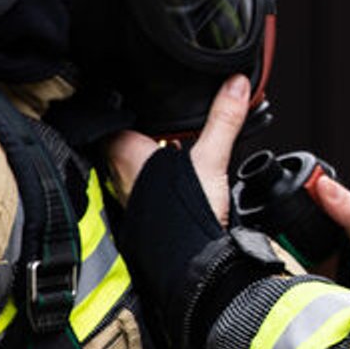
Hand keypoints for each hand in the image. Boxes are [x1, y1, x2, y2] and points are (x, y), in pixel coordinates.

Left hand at [109, 75, 251, 225]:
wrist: (190, 263)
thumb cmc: (185, 217)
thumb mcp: (211, 158)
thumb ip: (224, 119)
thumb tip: (235, 85)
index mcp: (124, 150)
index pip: (114, 116)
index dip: (127, 104)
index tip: (139, 93)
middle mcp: (119, 171)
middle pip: (126, 137)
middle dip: (147, 128)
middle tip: (168, 119)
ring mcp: (130, 192)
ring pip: (136, 160)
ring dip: (154, 152)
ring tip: (178, 143)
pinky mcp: (145, 209)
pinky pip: (148, 181)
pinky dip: (162, 173)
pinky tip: (182, 173)